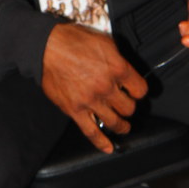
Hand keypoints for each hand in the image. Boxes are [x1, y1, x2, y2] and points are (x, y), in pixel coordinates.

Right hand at [42, 24, 147, 152]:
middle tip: (126, 105)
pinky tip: (108, 147)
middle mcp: (107, 86)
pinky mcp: (75, 110)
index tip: (135, 92)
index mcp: (117, 68)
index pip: (140, 89)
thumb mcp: (104, 41)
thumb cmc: (74, 40)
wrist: (48, 46)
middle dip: (129, 106)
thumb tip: (124, 70)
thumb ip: (117, 58)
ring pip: (114, 122)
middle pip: (129, 108)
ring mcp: (91, 100)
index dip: (138, 91)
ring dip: (121, 126)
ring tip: (123, 126)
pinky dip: (101, 142)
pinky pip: (91, 132)